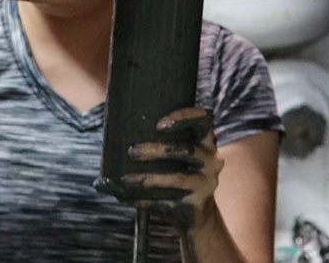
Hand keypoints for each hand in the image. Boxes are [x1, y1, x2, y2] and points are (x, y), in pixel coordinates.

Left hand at [121, 107, 223, 235]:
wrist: (196, 211)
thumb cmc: (176, 168)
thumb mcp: (176, 151)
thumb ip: (160, 135)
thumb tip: (117, 122)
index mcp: (206, 140)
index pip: (202, 119)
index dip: (182, 117)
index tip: (158, 124)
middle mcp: (212, 160)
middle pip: (186, 150)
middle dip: (156, 150)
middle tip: (131, 151)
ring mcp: (207, 183)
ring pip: (176, 178)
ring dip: (148, 179)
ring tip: (125, 179)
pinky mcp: (196, 204)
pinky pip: (168, 201)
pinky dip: (145, 200)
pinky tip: (128, 198)